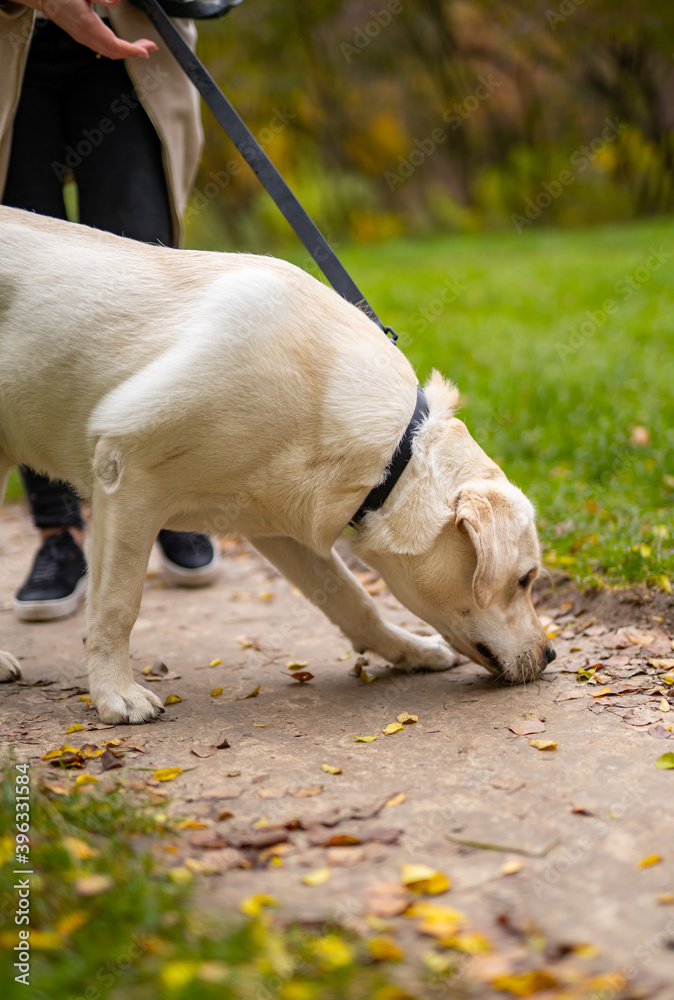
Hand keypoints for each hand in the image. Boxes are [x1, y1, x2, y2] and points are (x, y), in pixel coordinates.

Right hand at [22, 0, 158, 58]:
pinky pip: (104, 50)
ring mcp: (84, 39)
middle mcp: (86, 36)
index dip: (131, 50)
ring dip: (128, 51)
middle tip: (150, 46)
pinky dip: (118, 50)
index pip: (113, 44)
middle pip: (115, 52)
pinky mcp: (83, 38)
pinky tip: (126, 45)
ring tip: (142, 46)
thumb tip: (116, 1)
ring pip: (110, 53)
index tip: (145, 51)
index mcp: (87, 24)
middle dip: (135, 51)